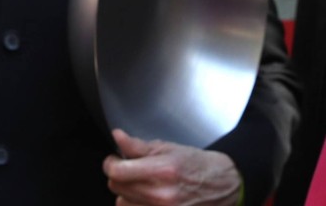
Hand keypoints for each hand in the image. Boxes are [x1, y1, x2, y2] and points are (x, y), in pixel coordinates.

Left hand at [103, 129, 241, 205]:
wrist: (226, 186)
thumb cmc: (198, 165)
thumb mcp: (168, 148)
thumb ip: (138, 146)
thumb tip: (117, 137)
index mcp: (162, 172)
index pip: (117, 172)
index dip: (110, 163)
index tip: (115, 159)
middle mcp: (162, 196)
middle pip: (116, 188)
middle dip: (118, 176)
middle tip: (129, 169)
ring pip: (123, 203)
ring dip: (126, 193)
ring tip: (141, 184)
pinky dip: (136, 204)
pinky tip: (146, 197)